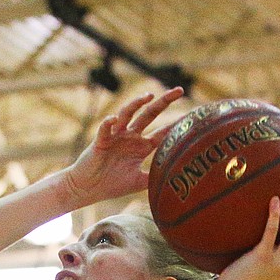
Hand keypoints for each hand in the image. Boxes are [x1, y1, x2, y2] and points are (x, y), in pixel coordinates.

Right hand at [62, 87, 183, 204]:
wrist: (87, 189)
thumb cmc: (111, 184)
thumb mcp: (138, 183)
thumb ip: (155, 178)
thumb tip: (176, 180)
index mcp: (141, 146)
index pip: (163, 132)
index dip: (176, 124)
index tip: (193, 115)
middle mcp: (130, 137)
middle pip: (149, 115)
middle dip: (164, 102)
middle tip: (179, 90)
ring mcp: (116, 137)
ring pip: (127, 114)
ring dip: (137, 103)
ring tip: (148, 96)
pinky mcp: (100, 141)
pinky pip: (105, 129)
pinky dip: (108, 123)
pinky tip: (114, 119)